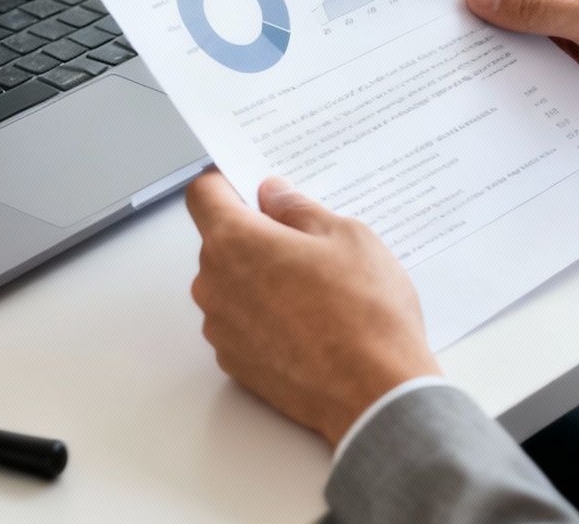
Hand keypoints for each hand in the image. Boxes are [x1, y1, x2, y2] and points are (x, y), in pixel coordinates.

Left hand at [186, 171, 439, 447]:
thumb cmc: (365, 314)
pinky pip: (241, 323)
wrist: (374, 394)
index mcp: (235, 242)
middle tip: (305, 241)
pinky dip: (264, 316)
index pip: (203, 195)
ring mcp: (222, 328)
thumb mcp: (346, 236)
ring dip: (259, 278)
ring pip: (230, 284)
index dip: (225, 184)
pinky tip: (308, 322)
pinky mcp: (235, 363)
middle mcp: (215, 285)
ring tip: (315, 288)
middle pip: (219, 241)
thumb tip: (273, 195)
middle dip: (254, 234)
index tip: (248, 186)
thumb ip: (298, 209)